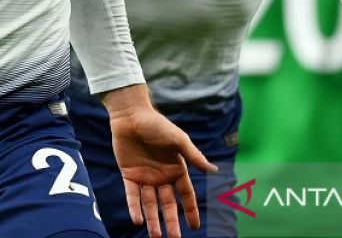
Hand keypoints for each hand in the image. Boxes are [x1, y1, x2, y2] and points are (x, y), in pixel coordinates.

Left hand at [106, 89, 216, 237]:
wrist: (131, 115)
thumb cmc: (157, 125)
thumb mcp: (178, 140)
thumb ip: (194, 157)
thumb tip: (213, 171)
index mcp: (176, 169)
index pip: (185, 195)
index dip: (190, 210)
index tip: (194, 227)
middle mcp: (162, 176)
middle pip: (168, 204)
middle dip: (171, 222)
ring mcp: (145, 177)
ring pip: (150, 203)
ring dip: (152, 220)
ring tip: (155, 236)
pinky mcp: (129, 175)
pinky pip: (132, 195)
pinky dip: (134, 207)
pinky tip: (137, 220)